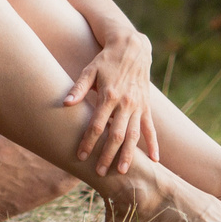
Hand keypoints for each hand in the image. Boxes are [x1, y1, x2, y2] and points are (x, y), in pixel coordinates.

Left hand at [62, 30, 157, 174]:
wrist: (132, 49)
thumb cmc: (105, 61)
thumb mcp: (89, 70)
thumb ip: (78, 88)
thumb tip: (65, 103)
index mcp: (109, 95)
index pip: (97, 124)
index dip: (88, 141)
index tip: (80, 156)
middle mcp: (126, 104)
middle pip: (116, 135)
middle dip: (108, 155)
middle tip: (100, 173)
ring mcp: (138, 106)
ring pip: (134, 136)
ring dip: (129, 155)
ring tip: (123, 172)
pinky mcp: (147, 107)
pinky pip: (151, 129)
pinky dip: (154, 144)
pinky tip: (155, 160)